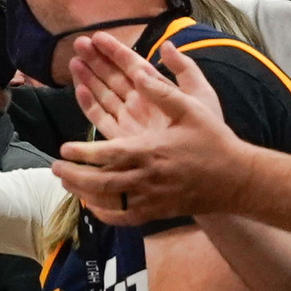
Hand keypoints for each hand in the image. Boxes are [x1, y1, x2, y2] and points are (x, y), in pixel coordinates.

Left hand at [55, 33, 249, 223]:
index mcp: (152, 151)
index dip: (83, 154)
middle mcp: (148, 178)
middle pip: (101, 183)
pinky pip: (124, 218)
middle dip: (74, 176)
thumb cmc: (214, 141)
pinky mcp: (157, 212)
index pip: (109, 155)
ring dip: (83, 194)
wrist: (236, 179)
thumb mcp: (193, 108)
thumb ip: (164, 90)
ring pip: (108, 202)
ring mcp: (152, 198)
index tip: (64, 149)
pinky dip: (104, 214)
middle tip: (55, 167)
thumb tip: (139, 71)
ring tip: (66, 183)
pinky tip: (92, 205)